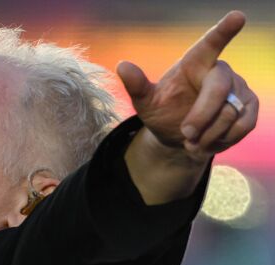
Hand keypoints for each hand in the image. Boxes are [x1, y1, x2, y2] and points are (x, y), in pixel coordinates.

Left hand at [117, 11, 258, 161]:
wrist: (179, 138)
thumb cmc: (162, 112)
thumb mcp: (145, 102)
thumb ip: (136, 84)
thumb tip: (122, 65)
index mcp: (195, 63)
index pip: (210, 44)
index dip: (224, 31)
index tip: (237, 16)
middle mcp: (220, 71)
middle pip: (218, 90)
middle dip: (201, 117)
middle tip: (185, 134)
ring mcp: (239, 88)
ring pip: (229, 113)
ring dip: (207, 134)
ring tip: (192, 141)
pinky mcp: (249, 108)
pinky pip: (242, 126)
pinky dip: (222, 139)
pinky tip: (208, 142)